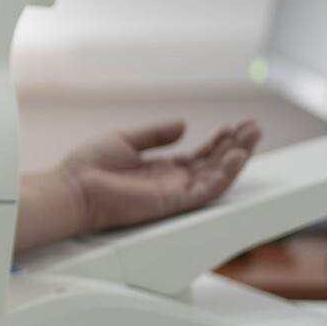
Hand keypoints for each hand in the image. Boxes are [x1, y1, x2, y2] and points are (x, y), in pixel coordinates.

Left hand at [14, 118, 261, 253]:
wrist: (72, 188)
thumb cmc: (89, 167)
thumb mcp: (126, 140)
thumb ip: (156, 134)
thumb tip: (183, 124)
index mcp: (162, 169)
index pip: (201, 155)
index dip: (219, 140)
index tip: (235, 124)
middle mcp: (172, 182)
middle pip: (214, 163)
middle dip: (236, 144)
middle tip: (254, 126)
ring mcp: (174, 192)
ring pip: (217, 175)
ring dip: (237, 155)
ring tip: (253, 134)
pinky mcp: (172, 202)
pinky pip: (207, 190)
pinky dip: (224, 174)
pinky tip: (237, 156)